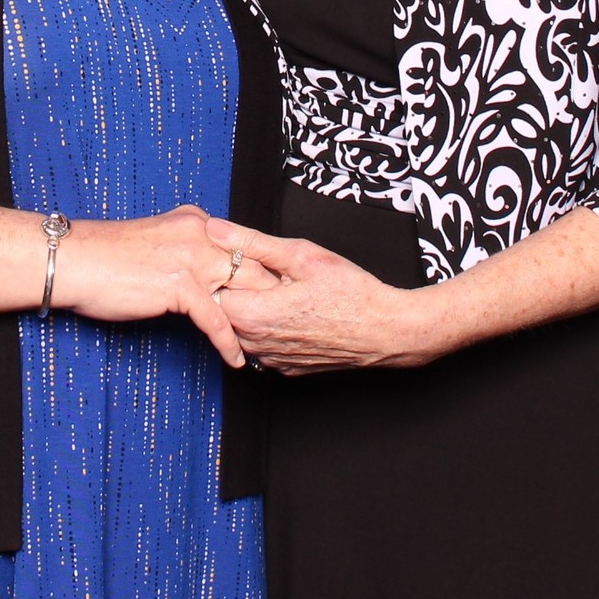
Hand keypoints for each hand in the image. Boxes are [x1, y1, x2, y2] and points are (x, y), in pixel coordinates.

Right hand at [53, 205, 280, 368]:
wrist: (74, 260)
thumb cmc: (106, 258)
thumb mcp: (157, 243)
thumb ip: (186, 250)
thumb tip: (206, 274)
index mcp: (197, 222)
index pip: (243, 247)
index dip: (264, 274)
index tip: (278, 297)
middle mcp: (200, 234)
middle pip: (252, 267)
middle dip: (271, 298)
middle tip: (286, 325)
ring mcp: (192, 258)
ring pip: (242, 292)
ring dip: (257, 323)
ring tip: (268, 346)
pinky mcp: (180, 284)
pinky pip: (216, 319)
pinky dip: (229, 342)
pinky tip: (236, 359)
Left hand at [206, 221, 454, 373]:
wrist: (386, 331)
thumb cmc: (351, 292)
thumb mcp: (300, 255)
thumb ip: (251, 242)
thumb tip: (215, 229)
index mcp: (254, 315)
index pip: (212, 291)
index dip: (226, 272)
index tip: (246, 261)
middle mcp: (257, 344)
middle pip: (226, 312)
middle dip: (241, 291)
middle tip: (272, 274)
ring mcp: (271, 361)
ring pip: (244, 330)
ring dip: (256, 311)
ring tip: (287, 293)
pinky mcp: (286, 369)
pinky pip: (265, 346)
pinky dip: (272, 330)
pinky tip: (297, 314)